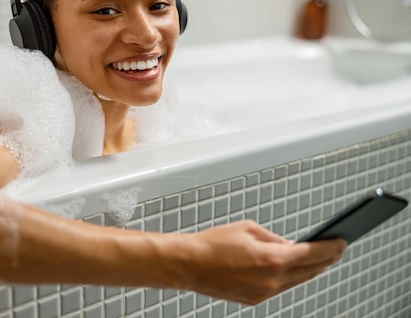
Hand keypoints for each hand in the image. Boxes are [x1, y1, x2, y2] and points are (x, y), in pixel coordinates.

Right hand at [168, 220, 345, 303]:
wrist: (188, 264)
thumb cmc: (212, 244)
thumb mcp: (248, 228)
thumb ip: (273, 238)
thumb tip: (289, 245)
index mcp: (272, 259)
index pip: (312, 254)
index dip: (331, 247)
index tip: (341, 242)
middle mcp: (271, 280)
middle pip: (309, 270)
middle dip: (325, 259)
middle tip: (335, 249)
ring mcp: (263, 292)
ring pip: (296, 281)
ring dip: (309, 270)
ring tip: (318, 260)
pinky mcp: (254, 299)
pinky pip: (280, 288)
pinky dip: (289, 277)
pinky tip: (290, 269)